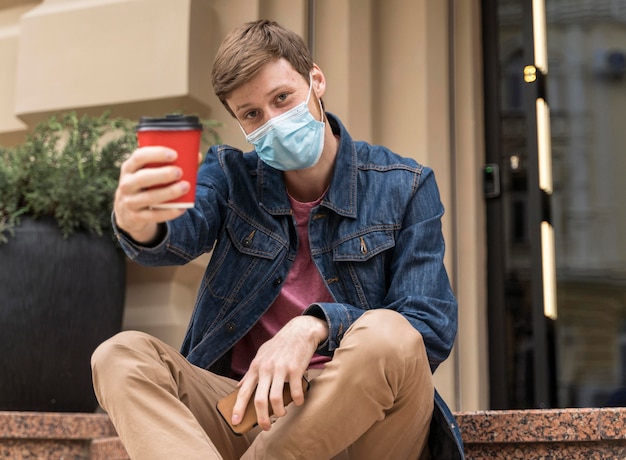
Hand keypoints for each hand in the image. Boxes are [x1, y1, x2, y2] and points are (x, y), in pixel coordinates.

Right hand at [114, 146, 191, 242]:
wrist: (128, 213)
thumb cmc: (146, 186)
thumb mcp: (149, 173)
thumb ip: (169, 165)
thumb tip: (197, 157)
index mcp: (129, 168)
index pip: (139, 157)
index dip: (156, 154)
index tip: (175, 154)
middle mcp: (126, 184)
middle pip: (143, 178)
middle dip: (163, 174)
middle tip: (180, 172)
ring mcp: (130, 201)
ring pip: (149, 198)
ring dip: (169, 192)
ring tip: (186, 187)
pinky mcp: (136, 217)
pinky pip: (153, 215)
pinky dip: (169, 212)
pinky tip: (182, 208)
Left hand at [232, 316, 327, 430]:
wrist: (299, 331)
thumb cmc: (279, 345)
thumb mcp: (261, 355)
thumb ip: (250, 372)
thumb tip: (238, 387)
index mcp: (256, 367)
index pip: (244, 391)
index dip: (238, 408)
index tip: (235, 422)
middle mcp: (267, 369)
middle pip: (260, 400)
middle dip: (261, 418)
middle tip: (265, 427)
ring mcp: (281, 369)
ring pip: (276, 399)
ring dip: (279, 412)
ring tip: (281, 414)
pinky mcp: (296, 369)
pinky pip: (296, 391)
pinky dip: (297, 400)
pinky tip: (298, 402)